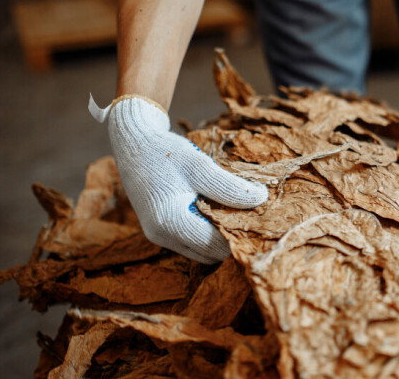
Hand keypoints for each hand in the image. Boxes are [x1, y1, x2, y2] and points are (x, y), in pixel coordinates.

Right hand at [90, 95, 268, 262]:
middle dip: (233, 236)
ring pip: (203, 251)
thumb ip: (230, 187)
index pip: (217, 245)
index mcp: (170, 222)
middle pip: (212, 253)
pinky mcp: (161, 232)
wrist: (133, 144)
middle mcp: (162, 237)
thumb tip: (262, 199)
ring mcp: (160, 237)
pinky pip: (194, 242)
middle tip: (257, 215)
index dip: (242, 234)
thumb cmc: (165, 153)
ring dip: (222, 236)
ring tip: (241, 212)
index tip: (264, 218)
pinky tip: (222, 211)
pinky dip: (209, 232)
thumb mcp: (200, 166)